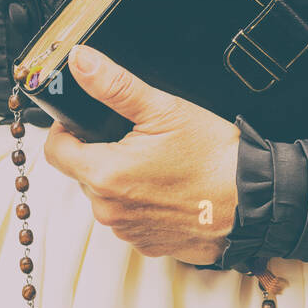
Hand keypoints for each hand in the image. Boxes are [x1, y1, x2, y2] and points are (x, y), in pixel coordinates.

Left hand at [43, 44, 239, 263]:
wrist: (253, 202)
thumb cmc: (213, 159)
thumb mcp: (163, 109)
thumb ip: (114, 85)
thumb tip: (80, 61)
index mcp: (105, 175)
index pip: (55, 152)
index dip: (66, 131)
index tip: (87, 124)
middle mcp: (110, 211)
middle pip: (82, 175)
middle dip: (100, 155)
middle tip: (136, 141)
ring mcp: (129, 232)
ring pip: (106, 200)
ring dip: (121, 183)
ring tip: (157, 167)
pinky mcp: (148, 246)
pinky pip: (130, 220)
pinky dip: (141, 205)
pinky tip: (167, 191)